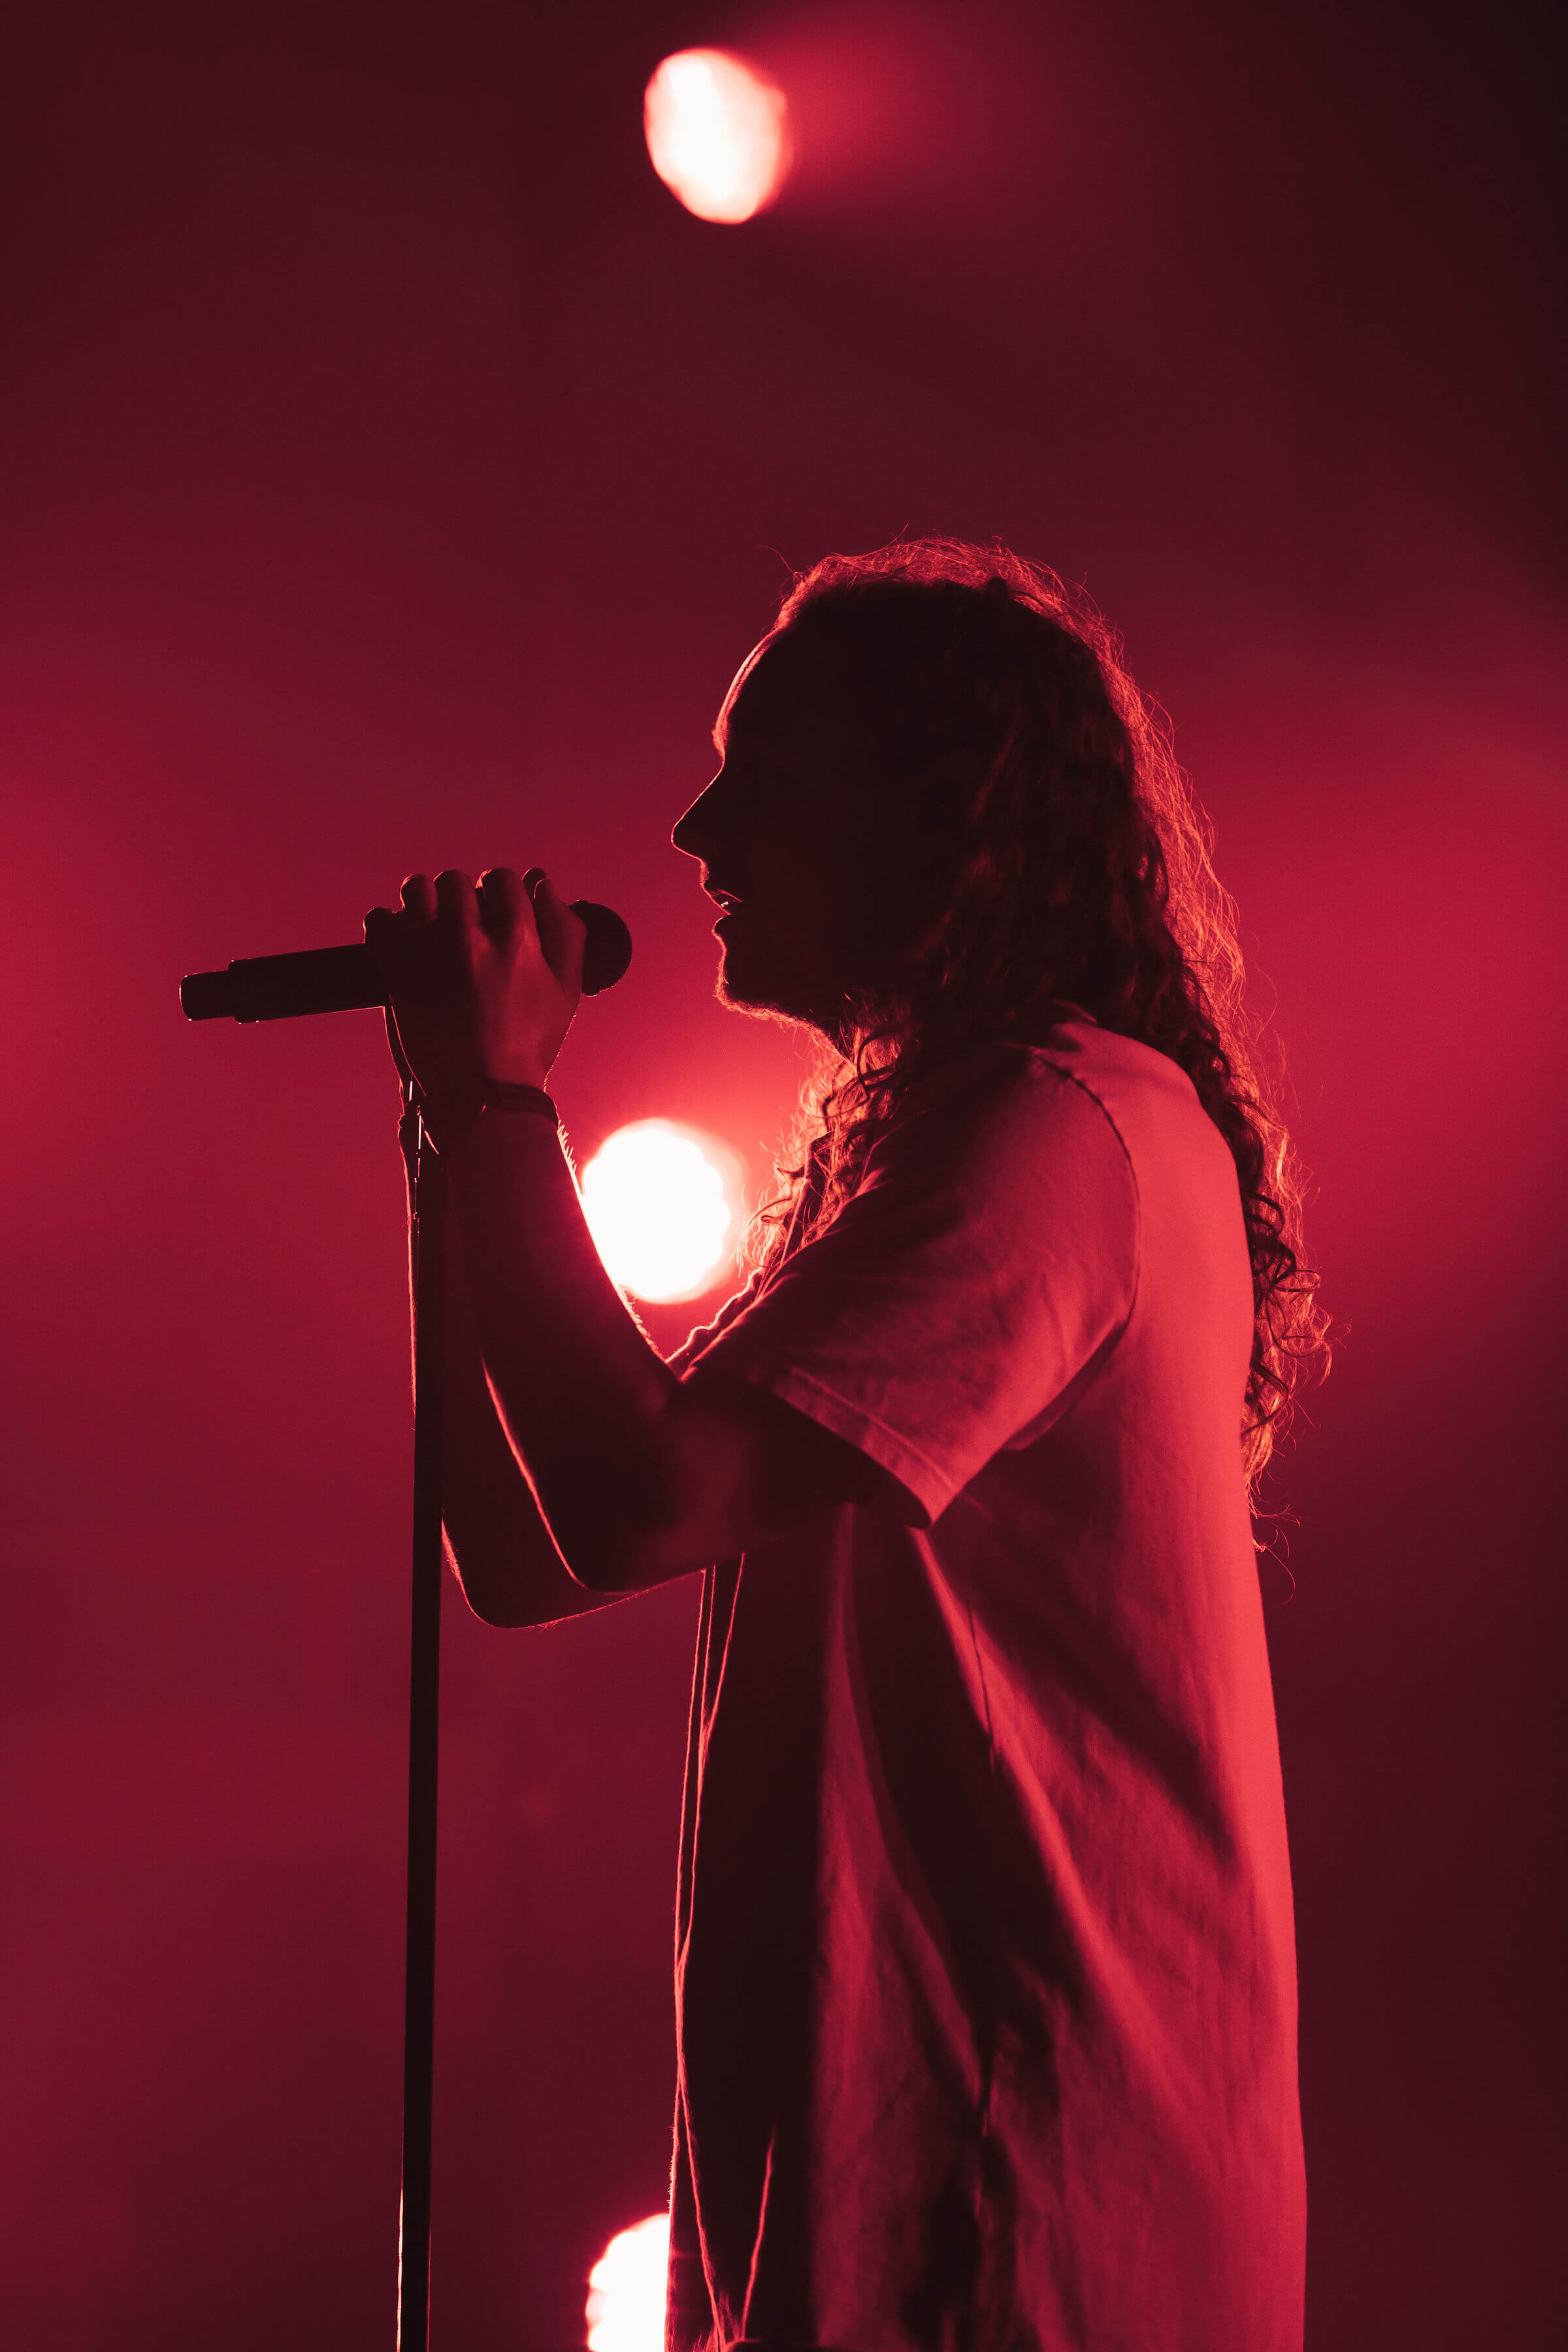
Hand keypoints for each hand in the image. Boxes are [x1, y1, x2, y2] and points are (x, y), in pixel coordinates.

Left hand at [363, 866, 585, 1096]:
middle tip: (463, 925)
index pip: (500, 878)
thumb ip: (567, 931)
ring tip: (429, 924)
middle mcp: (469, 937)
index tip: (495, 912)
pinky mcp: (397, 974)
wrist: (482, 1093)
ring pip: (416, 891)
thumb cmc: (528, 1043)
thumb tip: (544, 884)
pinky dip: (386, 925)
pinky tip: (402, 940)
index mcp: (515, 938)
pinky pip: (378, 922)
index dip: (499, 892)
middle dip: (460, 897)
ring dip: (422, 901)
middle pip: (455, 881)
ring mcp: (428, 954)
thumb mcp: (567, 990)